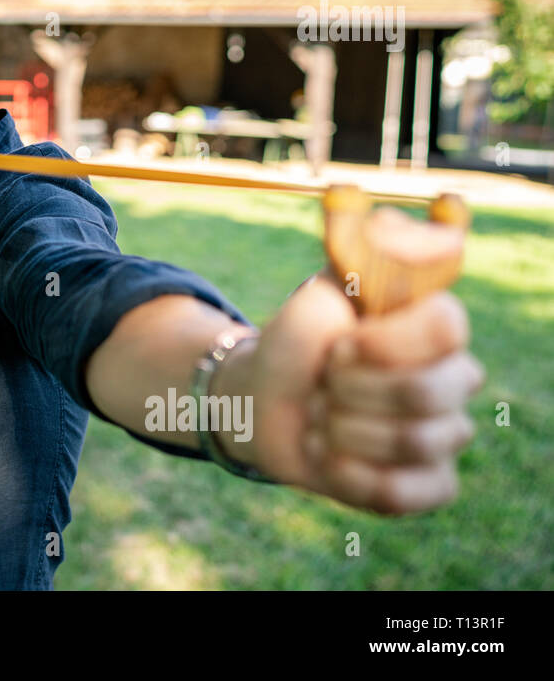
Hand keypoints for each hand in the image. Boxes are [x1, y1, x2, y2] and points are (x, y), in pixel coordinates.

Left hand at [228, 269, 483, 514]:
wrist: (265, 402)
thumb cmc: (298, 344)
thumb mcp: (316, 295)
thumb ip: (356, 261)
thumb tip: (391, 225)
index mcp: (434, 325)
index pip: (448, 328)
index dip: (385, 344)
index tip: (339, 347)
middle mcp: (453, 378)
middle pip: (427, 394)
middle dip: (351, 391)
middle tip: (320, 384)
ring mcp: (444, 434)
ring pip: (412, 443)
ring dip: (341, 431)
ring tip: (316, 416)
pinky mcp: (427, 483)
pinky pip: (402, 492)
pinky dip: (347, 475)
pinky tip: (324, 455)